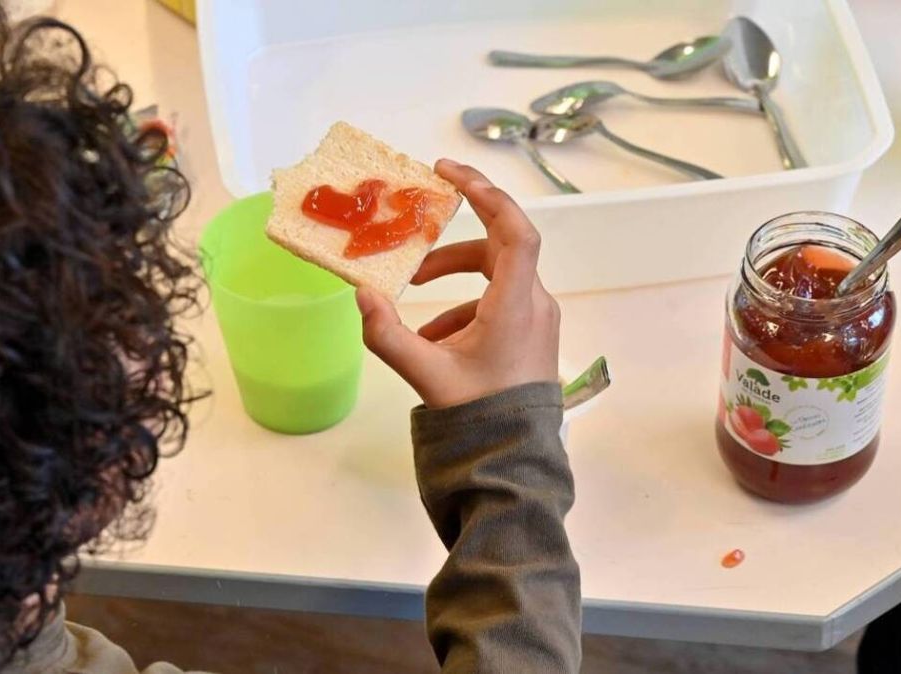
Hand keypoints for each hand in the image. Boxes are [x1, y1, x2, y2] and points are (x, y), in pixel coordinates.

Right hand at [356, 160, 559, 408]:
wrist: (515, 457)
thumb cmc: (480, 415)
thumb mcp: (426, 376)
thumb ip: (387, 334)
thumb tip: (361, 293)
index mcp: (517, 306)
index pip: (514, 231)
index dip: (486, 194)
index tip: (449, 175)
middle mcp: (536, 304)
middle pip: (497, 248)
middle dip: (451, 245)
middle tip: (416, 228)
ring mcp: (539, 318)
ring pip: (496, 276)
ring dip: (455, 280)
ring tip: (417, 300)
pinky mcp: (534, 332)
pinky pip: (501, 301)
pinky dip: (467, 305)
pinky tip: (437, 337)